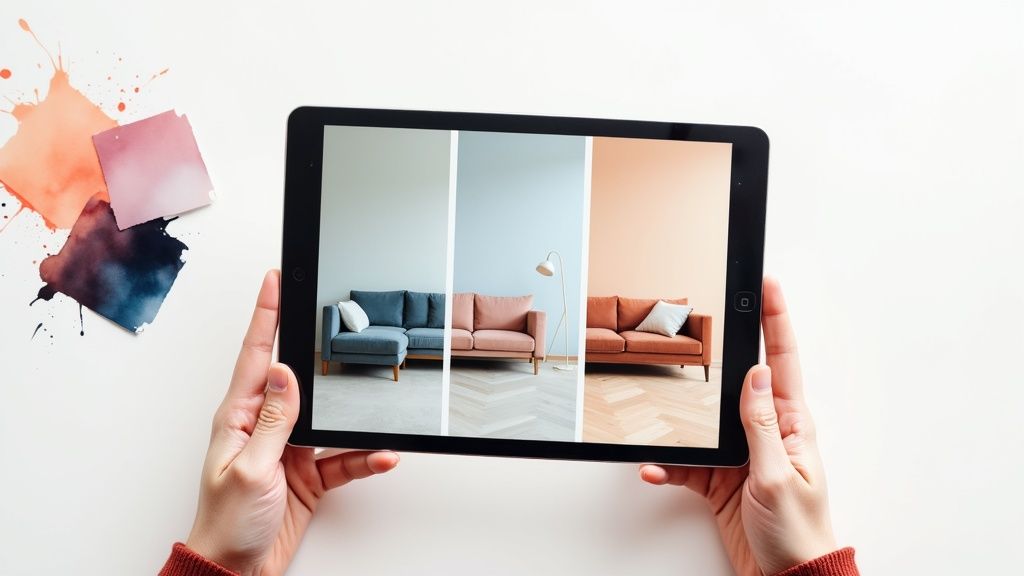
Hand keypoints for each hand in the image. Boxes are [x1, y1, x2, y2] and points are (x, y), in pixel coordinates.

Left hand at [185, 270, 398, 575]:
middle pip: (297, 377)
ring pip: (329, 418)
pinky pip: (344, 457)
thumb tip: (285, 371)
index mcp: (238, 417)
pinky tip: (381, 454)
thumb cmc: (226, 523)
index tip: (276, 278)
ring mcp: (289, 449)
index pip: (256, 355)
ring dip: (353, 417)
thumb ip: (273, 419)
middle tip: (333, 314)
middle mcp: (264, 427)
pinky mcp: (308, 474)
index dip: (266, 314)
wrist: (235, 570)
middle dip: (317, 350)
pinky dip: (365, 457)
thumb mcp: (251, 468)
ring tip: (374, 405)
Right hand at [640, 277, 835, 575]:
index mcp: (793, 425)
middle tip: (700, 324)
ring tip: (662, 419)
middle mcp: (767, 434)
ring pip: (703, 423)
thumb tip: (756, 373)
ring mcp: (741, 456)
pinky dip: (669, 466)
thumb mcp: (778, 476)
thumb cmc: (799, 534)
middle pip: (736, 382)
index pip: (783, 360)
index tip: (767, 283)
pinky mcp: (720, 481)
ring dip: (681, 425)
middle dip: (715, 358)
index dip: (777, 319)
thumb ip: (762, 425)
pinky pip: (687, 464)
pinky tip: (657, 467)